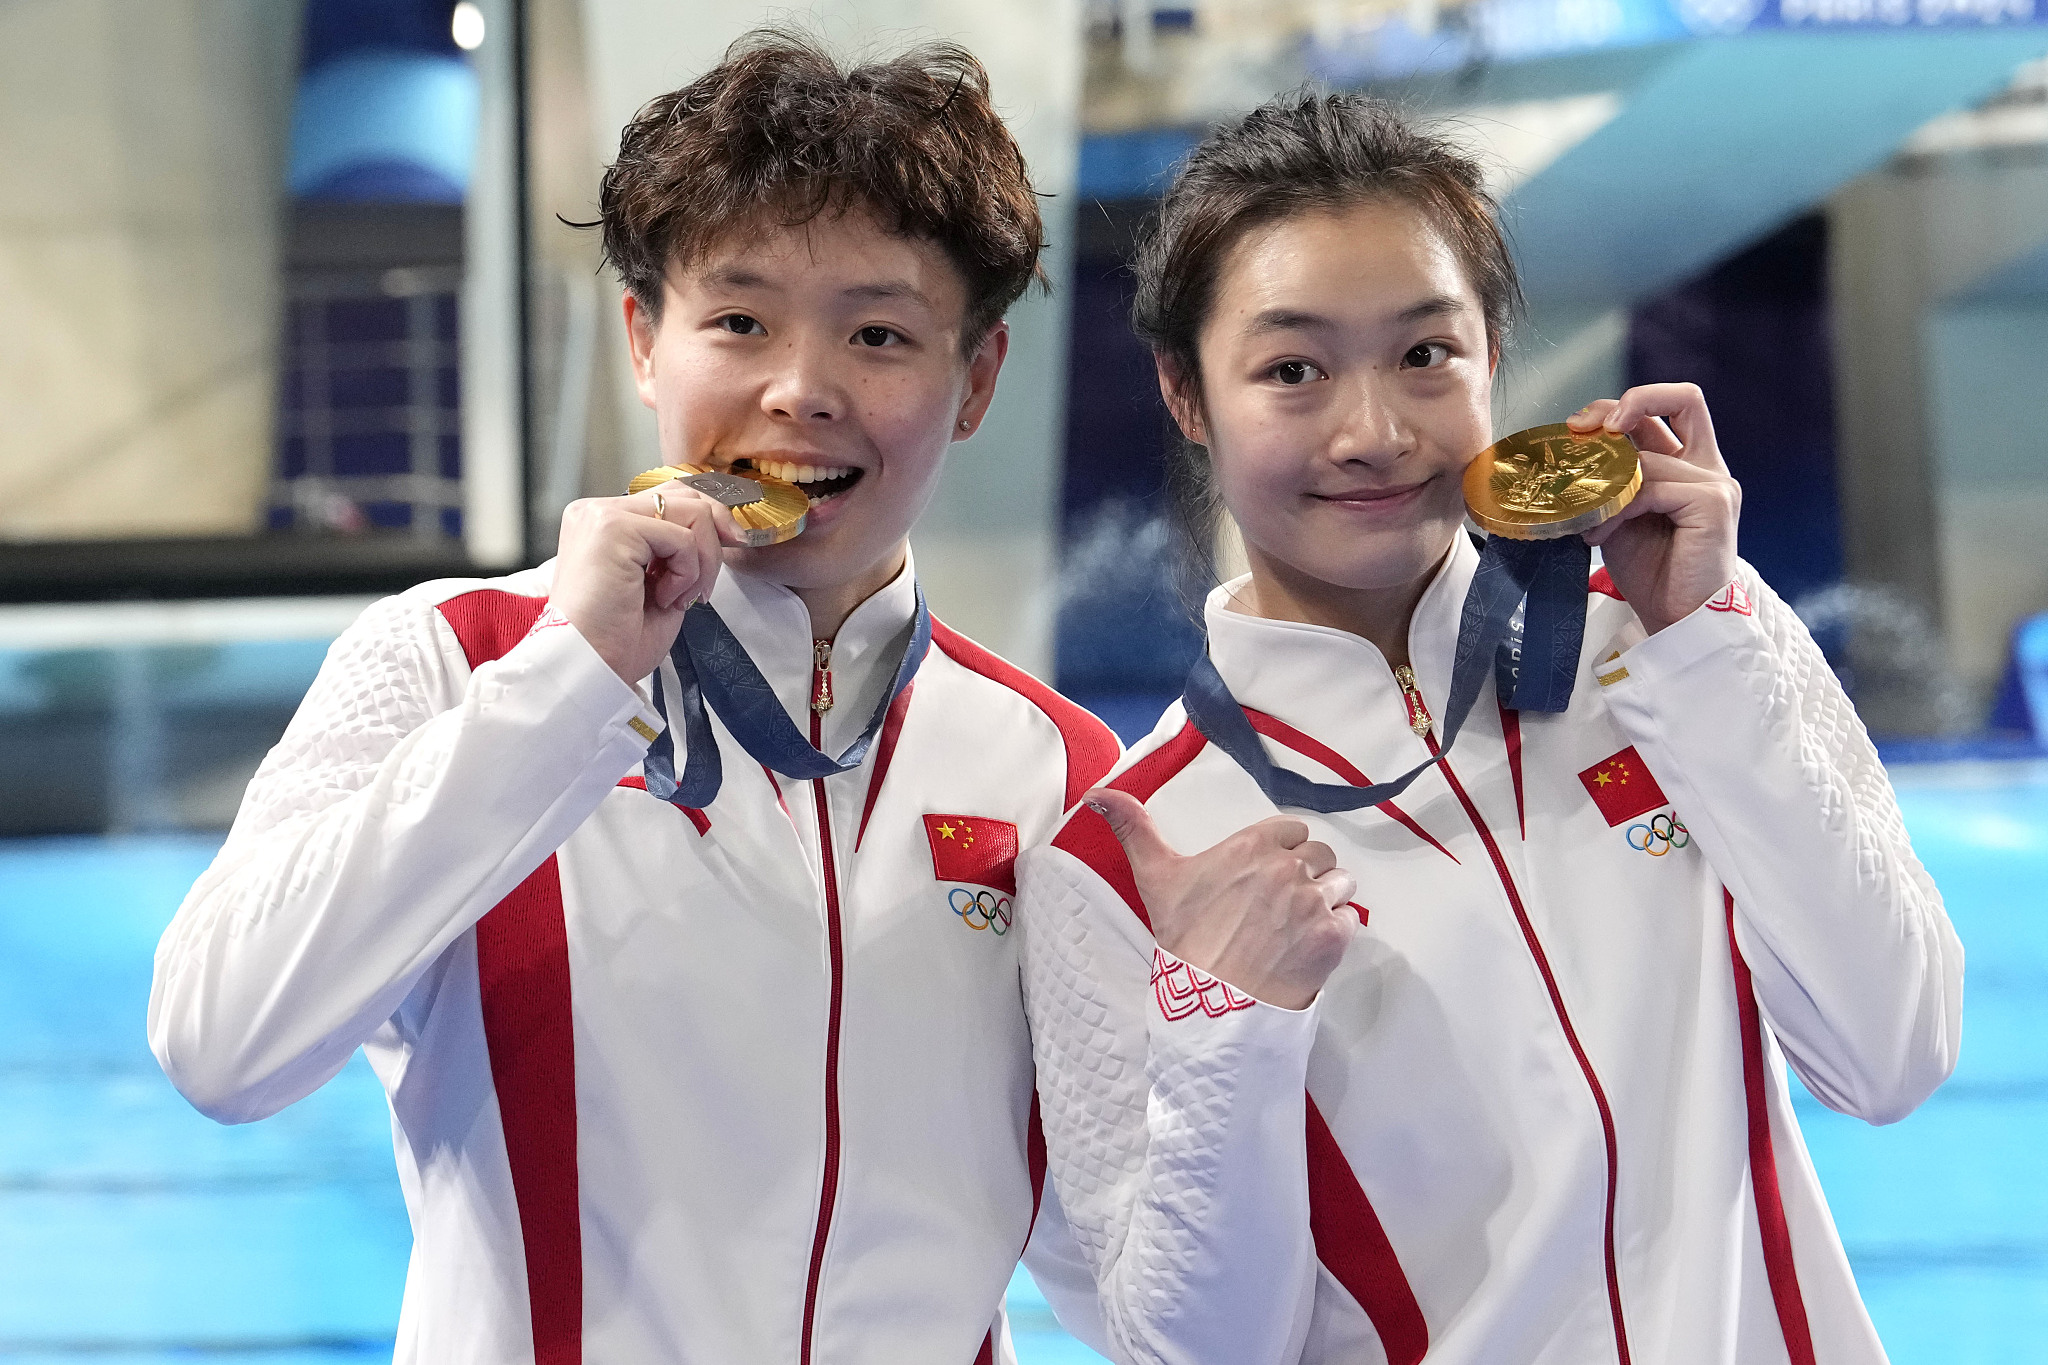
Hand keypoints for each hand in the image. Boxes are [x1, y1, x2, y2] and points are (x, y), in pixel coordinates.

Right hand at [549, 479, 747, 684]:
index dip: (708, 521)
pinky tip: (664, 598)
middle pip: (684, 495)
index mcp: (603, 523)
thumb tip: (722, 529)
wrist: (590, 669)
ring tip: (679, 597)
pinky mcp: (613, 528)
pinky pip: (682, 538)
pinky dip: (687, 574)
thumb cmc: (616, 641)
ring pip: (691, 512)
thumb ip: (679, 550)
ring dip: (701, 563)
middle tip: (708, 581)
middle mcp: (597, 511)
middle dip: (714, 537)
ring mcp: (602, 515)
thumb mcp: (659, 584)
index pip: (669, 497)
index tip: (730, 546)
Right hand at [1087, 789, 1357, 1009]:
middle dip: (1308, 874)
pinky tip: (1309, 946)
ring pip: (1340, 883)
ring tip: (1298, 926)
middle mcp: (1289, 865)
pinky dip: (1337, 931)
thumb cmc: (1186, 939)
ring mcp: (1315, 899)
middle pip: (1321, 854)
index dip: (1284, 851)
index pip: (1292, 830)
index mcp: (1253, 845)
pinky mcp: (1334, 934)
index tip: (1268, 875)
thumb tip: (1096, 794)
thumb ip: (1133, 828)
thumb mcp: (1156, 878)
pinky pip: (1350, 918)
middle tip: (1282, 905)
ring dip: (1326, 900)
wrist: (1215, 1001)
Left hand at [1567, 384, 1740, 633]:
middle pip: (1683, 397)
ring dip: (1604, 488)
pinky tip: (1601, 536)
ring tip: (1587, 523)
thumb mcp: (1619, 515)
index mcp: (1688, 464)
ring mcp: (1716, 482)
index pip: (1665, 407)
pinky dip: (1616, 510)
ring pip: (1646, 457)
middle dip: (1629, 401)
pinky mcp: (1714, 503)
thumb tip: (1572, 451)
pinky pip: (1650, 488)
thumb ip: (1612, 480)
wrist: (1676, 620)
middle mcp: (1707, 466)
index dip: (1623, 404)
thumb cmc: (1650, 572)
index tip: (1581, 426)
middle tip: (1585, 428)